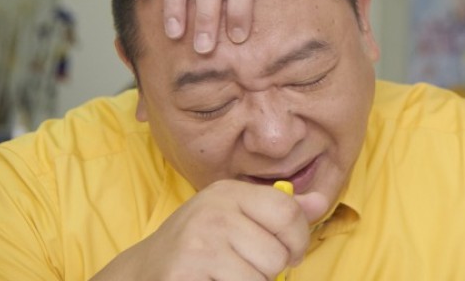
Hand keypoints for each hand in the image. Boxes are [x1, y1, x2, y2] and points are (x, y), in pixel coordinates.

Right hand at [93, 179, 329, 280]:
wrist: (143, 272)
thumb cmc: (199, 244)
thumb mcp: (236, 217)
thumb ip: (280, 211)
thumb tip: (321, 202)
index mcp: (228, 192)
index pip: (288, 212)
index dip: (298, 239)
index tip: (292, 254)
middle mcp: (212, 211)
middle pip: (276, 253)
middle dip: (269, 271)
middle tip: (244, 269)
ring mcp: (197, 244)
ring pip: (260, 278)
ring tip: (226, 277)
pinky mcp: (185, 274)